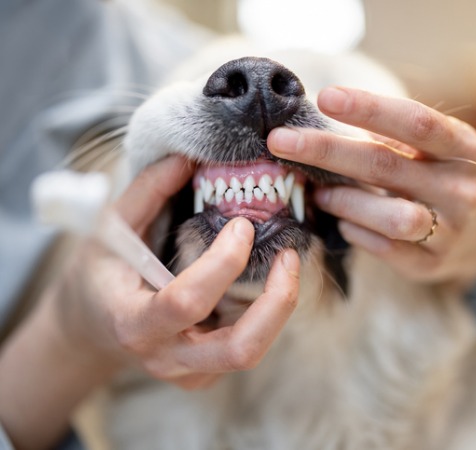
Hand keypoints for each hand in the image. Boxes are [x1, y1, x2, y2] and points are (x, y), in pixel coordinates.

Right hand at [56, 156, 299, 388]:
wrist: (94, 326)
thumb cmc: (100, 275)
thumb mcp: (110, 230)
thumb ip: (147, 192)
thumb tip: (186, 158)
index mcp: (134, 323)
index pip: (186, 302)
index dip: (222, 262)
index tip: (242, 225)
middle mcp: (166, 357)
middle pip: (239, 350)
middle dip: (277, 302)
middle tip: (289, 256)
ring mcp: (189, 371)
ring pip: (252, 352)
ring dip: (279, 307)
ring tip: (286, 264)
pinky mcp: (205, 372)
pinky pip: (247, 346)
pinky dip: (265, 313)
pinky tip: (262, 282)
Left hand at [268, 86, 475, 287]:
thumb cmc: (442, 181)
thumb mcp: (432, 152)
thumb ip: (391, 138)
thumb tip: (326, 118)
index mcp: (461, 148)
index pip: (414, 122)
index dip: (369, 108)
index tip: (324, 97)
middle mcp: (459, 188)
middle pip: (384, 165)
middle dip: (325, 151)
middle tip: (280, 141)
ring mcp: (448, 230)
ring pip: (387, 215)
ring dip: (342, 201)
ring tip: (319, 194)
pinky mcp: (430, 263)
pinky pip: (383, 248)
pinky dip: (354, 232)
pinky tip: (344, 223)